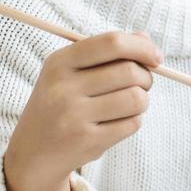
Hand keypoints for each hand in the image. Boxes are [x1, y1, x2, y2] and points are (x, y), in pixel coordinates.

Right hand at [4, 30, 164, 190]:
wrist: (34, 153)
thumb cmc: (61, 104)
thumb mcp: (71, 71)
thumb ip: (107, 51)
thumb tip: (145, 38)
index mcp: (59, 62)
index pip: (111, 43)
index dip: (142, 47)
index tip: (157, 58)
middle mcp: (63, 88)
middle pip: (130, 71)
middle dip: (146, 77)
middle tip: (141, 84)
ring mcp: (74, 117)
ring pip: (137, 98)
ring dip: (142, 100)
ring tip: (128, 104)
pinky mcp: (88, 141)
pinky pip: (133, 123)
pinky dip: (134, 121)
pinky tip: (116, 122)